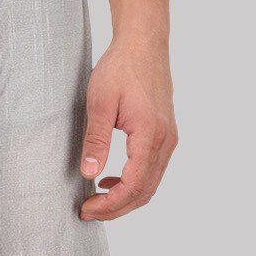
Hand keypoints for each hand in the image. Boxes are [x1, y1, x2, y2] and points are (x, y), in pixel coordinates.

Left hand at [79, 41, 176, 221]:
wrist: (143, 44)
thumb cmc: (120, 68)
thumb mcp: (99, 102)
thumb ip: (95, 140)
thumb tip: (89, 174)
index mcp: (150, 134)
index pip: (133, 185)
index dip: (109, 205)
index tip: (86, 209)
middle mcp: (165, 140)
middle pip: (144, 192)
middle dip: (115, 208)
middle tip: (87, 212)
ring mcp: (169, 139)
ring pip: (150, 185)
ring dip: (124, 198)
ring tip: (96, 200)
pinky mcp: (166, 135)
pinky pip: (152, 171)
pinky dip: (133, 184)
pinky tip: (109, 181)